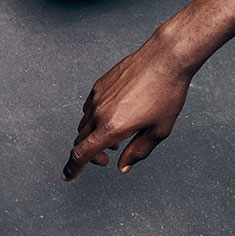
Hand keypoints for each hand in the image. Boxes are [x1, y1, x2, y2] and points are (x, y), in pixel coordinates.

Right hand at [63, 39, 192, 181]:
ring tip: (117, 136)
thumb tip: (123, 166)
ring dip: (94, 135)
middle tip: (107, 159)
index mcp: (112, 127)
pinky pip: (89, 107)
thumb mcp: (158, 131)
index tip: (68, 176)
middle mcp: (99, 112)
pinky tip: (114, 115)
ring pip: (85, 123)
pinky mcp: (100, 85)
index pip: (82, 153)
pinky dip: (95, 118)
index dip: (73, 168)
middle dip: (90, 154)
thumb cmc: (166, 94)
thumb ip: (138, 152)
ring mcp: (97, 97)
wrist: (165, 59)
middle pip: (81, 140)